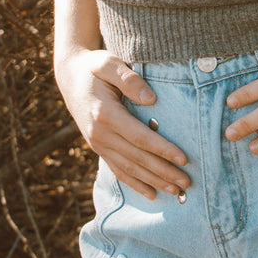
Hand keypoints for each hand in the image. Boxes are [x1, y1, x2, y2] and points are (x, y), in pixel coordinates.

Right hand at [56, 48, 189, 198]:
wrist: (70, 76)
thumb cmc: (94, 67)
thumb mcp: (109, 64)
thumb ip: (129, 79)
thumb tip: (151, 99)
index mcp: (105, 114)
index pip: (139, 137)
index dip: (162, 149)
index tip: (183, 158)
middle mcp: (100, 134)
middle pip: (137, 158)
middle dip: (163, 172)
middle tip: (187, 181)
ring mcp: (98, 144)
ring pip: (129, 169)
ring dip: (153, 181)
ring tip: (176, 191)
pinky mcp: (99, 147)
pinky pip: (118, 170)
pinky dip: (135, 184)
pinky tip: (151, 194)